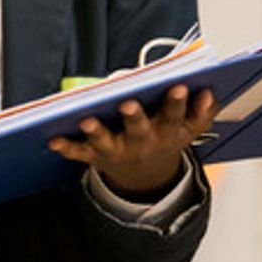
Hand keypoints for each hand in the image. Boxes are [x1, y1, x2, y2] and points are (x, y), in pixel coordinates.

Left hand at [47, 85, 216, 199]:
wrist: (146, 176)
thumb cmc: (166, 137)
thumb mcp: (190, 129)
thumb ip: (201, 112)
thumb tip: (208, 94)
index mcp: (167, 131)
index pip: (174, 115)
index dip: (177, 102)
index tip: (178, 85)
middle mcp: (142, 142)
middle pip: (139, 129)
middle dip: (134, 116)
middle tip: (128, 104)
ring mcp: (118, 150)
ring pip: (106, 141)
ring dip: (96, 131)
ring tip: (87, 120)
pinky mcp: (97, 156)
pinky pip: (80, 153)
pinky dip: (67, 148)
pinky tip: (54, 140)